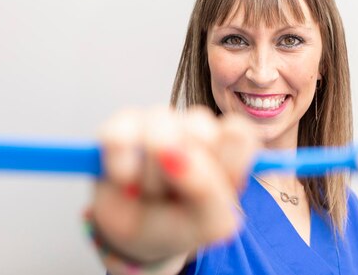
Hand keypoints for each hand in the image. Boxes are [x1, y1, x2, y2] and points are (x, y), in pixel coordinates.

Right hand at [90, 105, 258, 269]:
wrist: (137, 236)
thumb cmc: (182, 224)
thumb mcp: (210, 224)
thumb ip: (206, 189)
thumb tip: (173, 152)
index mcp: (228, 145)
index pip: (236, 132)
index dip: (224, 163)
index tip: (214, 193)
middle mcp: (197, 126)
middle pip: (199, 128)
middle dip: (185, 174)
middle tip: (180, 196)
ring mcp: (160, 121)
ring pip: (159, 127)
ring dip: (151, 175)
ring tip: (150, 192)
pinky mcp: (125, 123)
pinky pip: (121, 132)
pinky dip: (121, 161)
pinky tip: (124, 178)